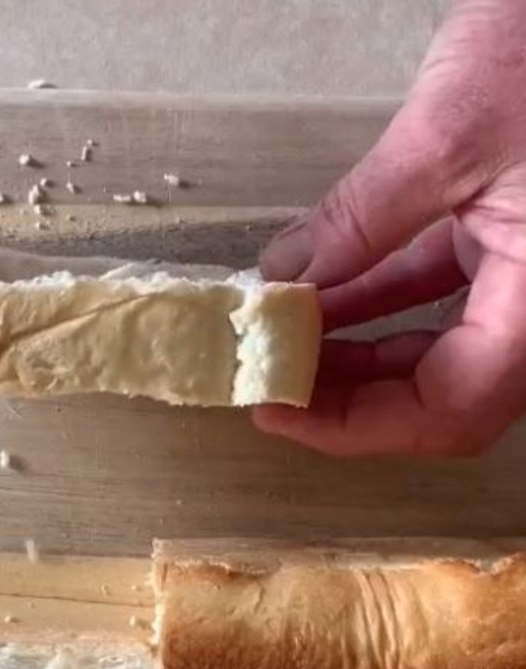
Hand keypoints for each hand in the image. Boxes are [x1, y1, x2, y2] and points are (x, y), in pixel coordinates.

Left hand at [257, 0, 525, 456]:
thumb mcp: (448, 137)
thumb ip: (363, 221)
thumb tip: (285, 280)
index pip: (452, 409)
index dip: (357, 427)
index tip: (276, 410)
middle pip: (440, 391)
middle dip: (349, 393)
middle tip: (271, 381)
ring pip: (437, 345)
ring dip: (357, 349)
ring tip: (284, 342)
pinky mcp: (511, 233)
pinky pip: (440, 289)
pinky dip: (378, 295)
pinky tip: (321, 296)